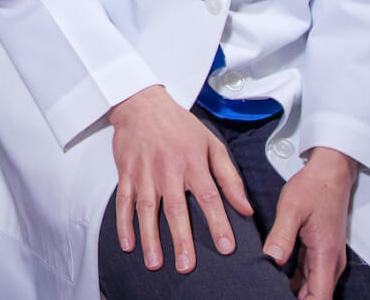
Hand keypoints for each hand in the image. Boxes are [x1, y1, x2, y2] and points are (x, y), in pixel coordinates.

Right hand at [109, 86, 253, 273]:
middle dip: (181, 239)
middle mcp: (168, 170)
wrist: (142, 103)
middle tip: (186, 266)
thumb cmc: (179, 125)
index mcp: (192, 163)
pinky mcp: (126, 173)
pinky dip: (123, 224)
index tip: (226, 247)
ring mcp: (145, 173)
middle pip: (176, 209)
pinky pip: (123, 202)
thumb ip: (229, 177)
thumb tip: (245, 208)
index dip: (218, 223)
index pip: (208, 197)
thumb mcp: (211, 144)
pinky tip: (128, 244)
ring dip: (150, 237)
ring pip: (147, 210)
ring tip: (154, 263)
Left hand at [262, 147, 357, 299]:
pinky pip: (310, 274)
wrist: (330, 173)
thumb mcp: (292, 209)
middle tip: (266, 296)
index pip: (320, 297)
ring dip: (295, 293)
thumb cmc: (313, 188)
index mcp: (325, 255)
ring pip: (313, 287)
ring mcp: (327, 257)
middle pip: (316, 296)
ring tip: (269, 290)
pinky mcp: (321, 251)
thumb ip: (282, 235)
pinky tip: (276, 278)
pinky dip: (296, 281)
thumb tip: (272, 260)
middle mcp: (331, 262)